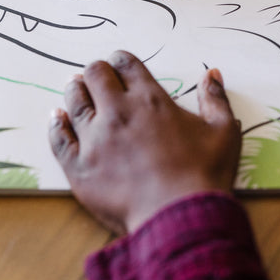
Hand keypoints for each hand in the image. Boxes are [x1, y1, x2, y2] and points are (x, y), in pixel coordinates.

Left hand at [49, 51, 239, 235]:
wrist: (180, 217)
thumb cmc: (204, 175)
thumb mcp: (223, 132)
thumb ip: (216, 99)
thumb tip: (212, 74)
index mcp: (150, 99)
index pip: (126, 65)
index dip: (121, 61)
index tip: (120, 66)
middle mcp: (118, 112)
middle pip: (96, 75)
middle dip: (97, 72)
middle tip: (97, 78)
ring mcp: (95, 138)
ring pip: (75, 101)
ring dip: (75, 90)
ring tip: (76, 87)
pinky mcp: (79, 166)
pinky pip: (59, 138)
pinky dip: (56, 124)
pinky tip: (57, 117)